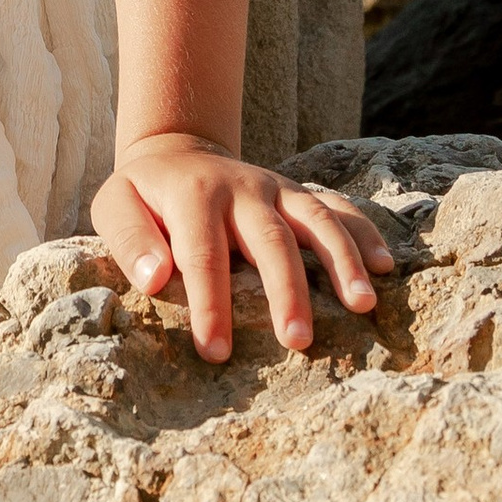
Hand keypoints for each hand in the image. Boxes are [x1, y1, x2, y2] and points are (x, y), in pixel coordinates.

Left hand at [91, 132, 393, 361]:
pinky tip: (386, 265)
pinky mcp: (299, 194)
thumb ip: (130, 241)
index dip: (210, 304)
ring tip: (363, 305)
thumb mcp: (115, 207)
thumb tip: (155, 278)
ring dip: (341, 261)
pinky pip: (338, 208)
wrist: (178, 150)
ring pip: (316, 220)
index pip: (203, 255)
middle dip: (287, 291)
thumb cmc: (144, 195)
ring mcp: (277, 189)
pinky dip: (364, 232)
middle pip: (270, 240)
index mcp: (193, 196)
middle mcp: (243, 188)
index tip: (216, 351)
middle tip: (298, 341)